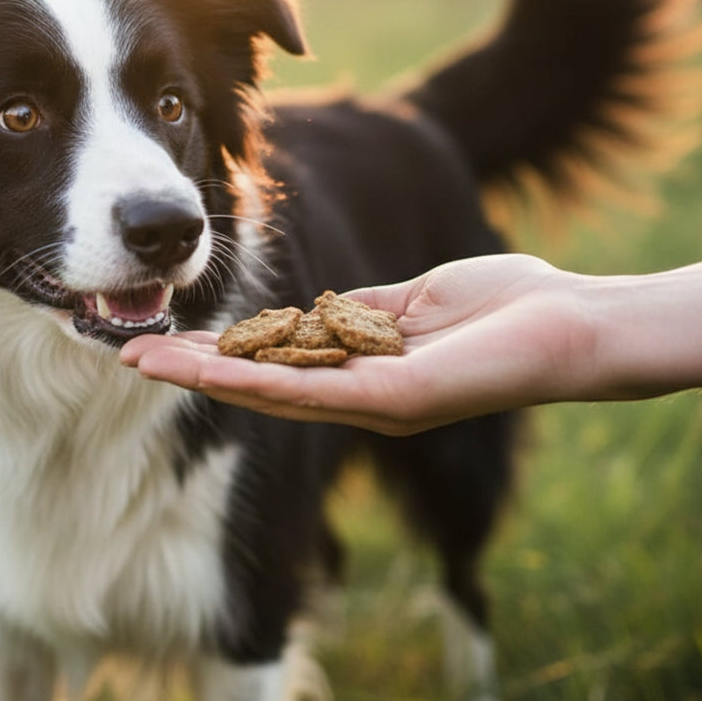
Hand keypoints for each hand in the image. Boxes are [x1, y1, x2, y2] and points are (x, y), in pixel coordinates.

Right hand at [120, 254, 587, 433]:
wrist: (573, 326)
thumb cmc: (506, 308)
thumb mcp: (416, 299)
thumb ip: (363, 309)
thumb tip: (314, 306)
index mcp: (363, 366)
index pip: (276, 359)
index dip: (219, 350)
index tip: (168, 335)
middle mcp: (359, 393)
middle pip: (260, 382)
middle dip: (193, 369)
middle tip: (128, 353)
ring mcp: (373, 401)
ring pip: (272, 391)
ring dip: (205, 377)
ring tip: (147, 361)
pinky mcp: (394, 399)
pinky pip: (314, 390)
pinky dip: (257, 380)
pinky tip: (211, 370)